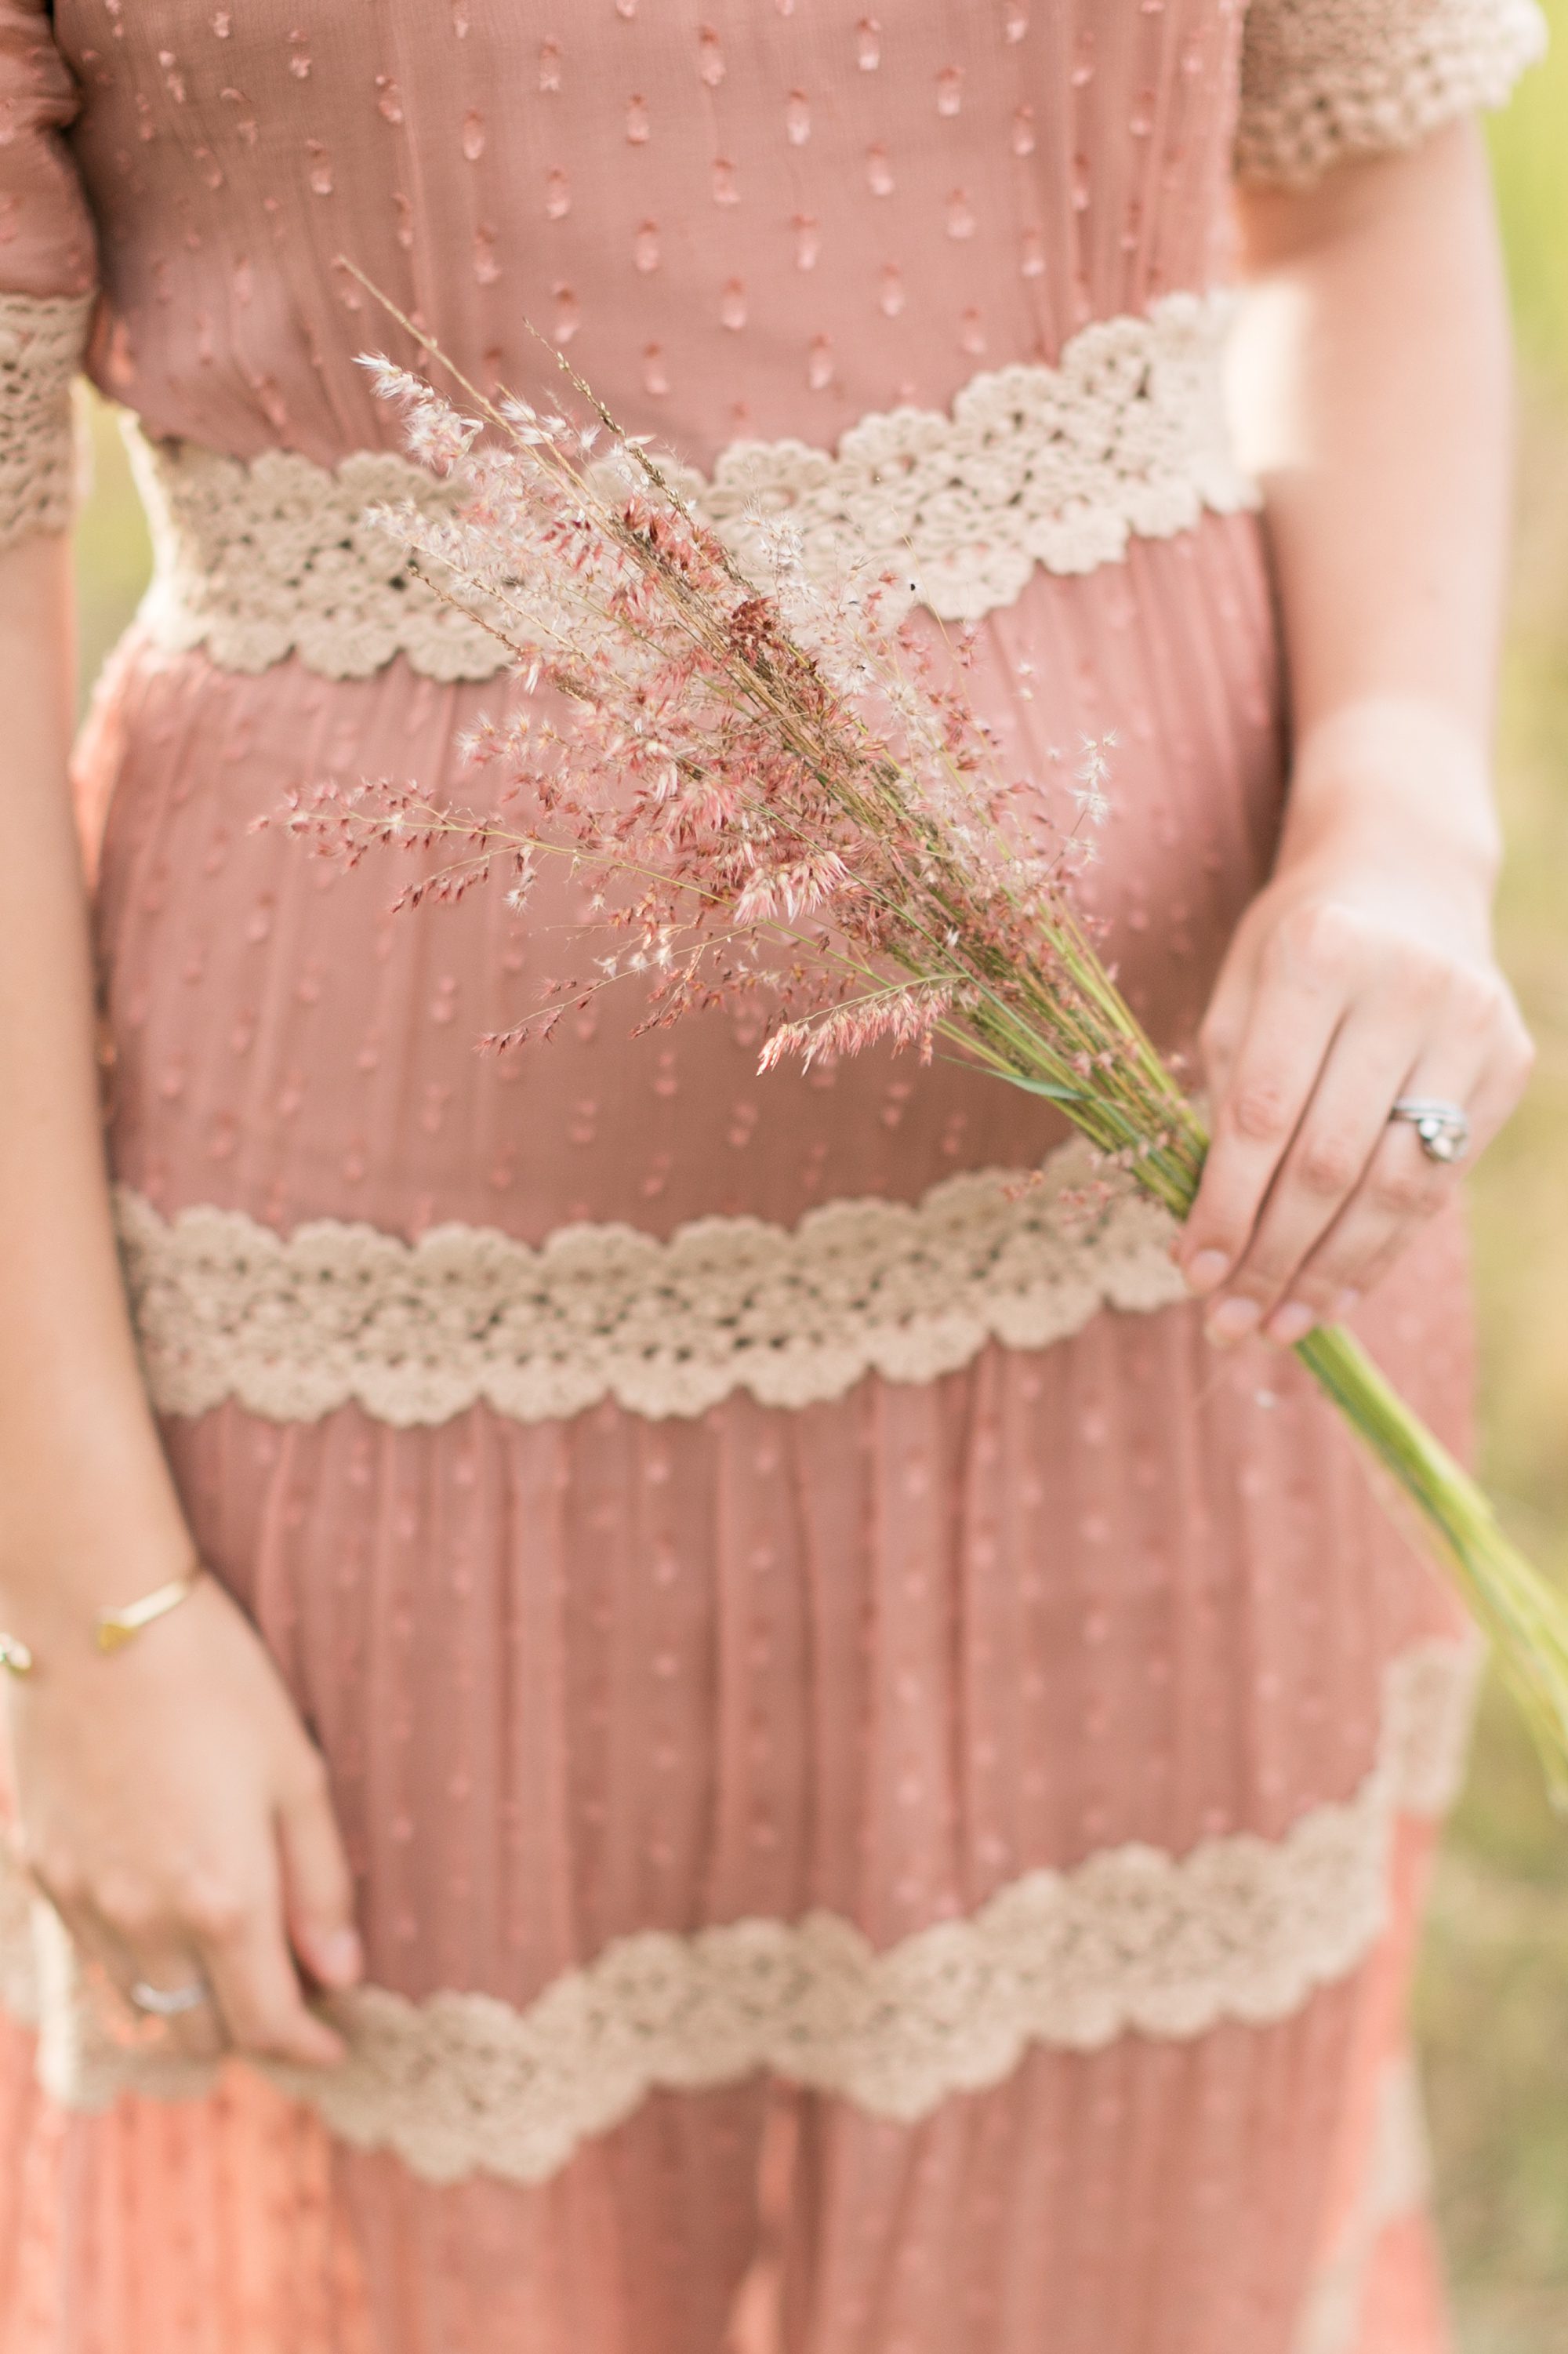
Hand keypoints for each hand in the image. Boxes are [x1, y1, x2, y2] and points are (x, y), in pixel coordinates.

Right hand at [4, 1571, 359, 2065]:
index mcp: (222, 1899)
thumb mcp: (296, 1771)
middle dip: (251, 2033)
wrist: (91, 1617)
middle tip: (293, 1998)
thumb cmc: (214, 1680)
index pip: (267, 2024)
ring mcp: (84, 1900)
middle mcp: (145, 1920)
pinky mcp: (44, 1870)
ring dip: (191, 2006)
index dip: (307, 2049)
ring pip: (141, 2005)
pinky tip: (167, 1920)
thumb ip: (320, 1883)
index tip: (335, 2046)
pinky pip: (94, 1956)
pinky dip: (138, 1965)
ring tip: (233, 1967)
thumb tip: (341, 1971)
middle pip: (200, 2033)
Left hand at [1176, 818, 1531, 1346]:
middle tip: (1228, 1324)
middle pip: (1330, 1161)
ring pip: (1395, 1186)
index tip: (1190, 1274)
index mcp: (1320, 955)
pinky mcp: (1510, 1063)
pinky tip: (1336, 1293)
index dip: (1225, 1205)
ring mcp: (1472, 1025)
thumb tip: (1208, 1237)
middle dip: (1272, 1256)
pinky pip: (1439, 1182)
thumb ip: (1226, 1097)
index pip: (1262, 1113)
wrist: (1406, 875)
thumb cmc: (1297, 945)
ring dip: (1330, 1272)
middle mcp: (1408, 986)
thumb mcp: (1241, 990)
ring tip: (1278, 1326)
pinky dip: (1384, 1248)